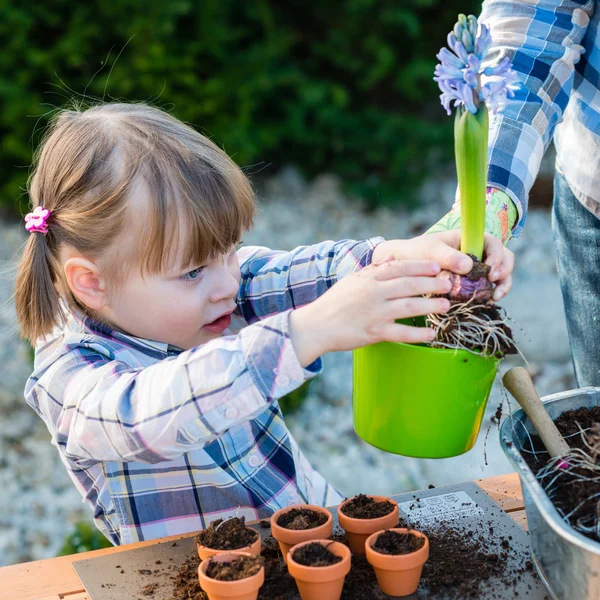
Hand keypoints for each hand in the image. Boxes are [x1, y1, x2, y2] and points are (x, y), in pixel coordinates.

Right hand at [289, 258, 450, 366]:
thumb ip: (374, 269)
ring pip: (409, 306)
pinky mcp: (374, 332)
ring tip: (445, 306)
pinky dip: (418, 333)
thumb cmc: (335, 303)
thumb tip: (391, 256)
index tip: (437, 266)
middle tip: (449, 285)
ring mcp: (375, 312)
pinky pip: (401, 332)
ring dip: (430, 305)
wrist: (316, 325)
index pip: (399, 267)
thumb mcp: (352, 280)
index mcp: (368, 278)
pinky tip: (432, 334)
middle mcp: (373, 293)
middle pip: (409, 285)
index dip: (420, 266)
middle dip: (432, 283)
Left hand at [372, 231, 513, 301]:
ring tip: (494, 297)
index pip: (493, 243)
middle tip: (494, 283)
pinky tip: (486, 301)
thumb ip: (448, 256)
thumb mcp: (430, 251)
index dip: (497, 255)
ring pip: (499, 273)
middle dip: (504, 271)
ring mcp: (475, 267)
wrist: (403, 266)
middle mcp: (476, 251)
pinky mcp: (471, 282)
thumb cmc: (416, 252)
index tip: (490, 270)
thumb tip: (469, 265)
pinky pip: (487, 286)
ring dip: (502, 284)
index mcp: (469, 238)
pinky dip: (491, 293)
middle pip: (503, 258)